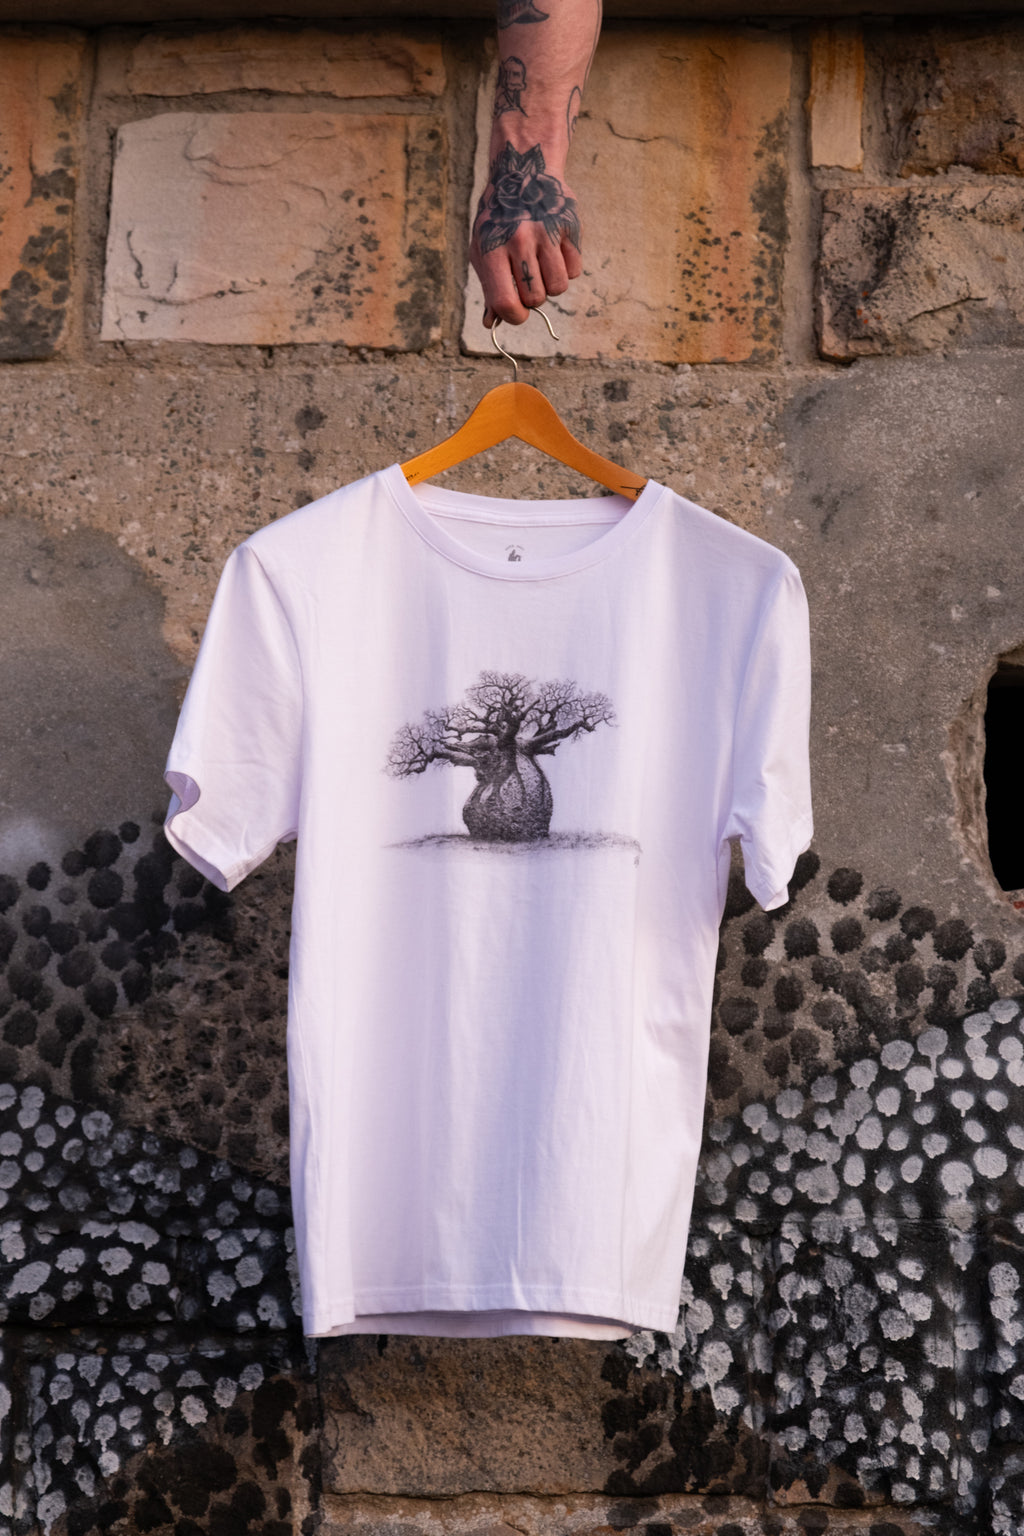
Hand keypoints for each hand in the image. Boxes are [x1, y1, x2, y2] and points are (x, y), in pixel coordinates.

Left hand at [470, 142, 581, 325]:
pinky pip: (575, 270)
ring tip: (543, 265)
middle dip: (534, 296)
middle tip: (529, 277)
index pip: (506, 303)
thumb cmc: (499, 220)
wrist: (524, 172)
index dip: (515, 316)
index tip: (518, 312)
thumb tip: (492, 323)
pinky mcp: (569, 226)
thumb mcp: (484, 249)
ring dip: (552, 283)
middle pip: (536, 298)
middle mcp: (519, 240)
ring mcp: (546, 232)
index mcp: (492, 249)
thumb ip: (490, 288)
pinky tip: (556, 251)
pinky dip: (567, 268)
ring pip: (559, 287)